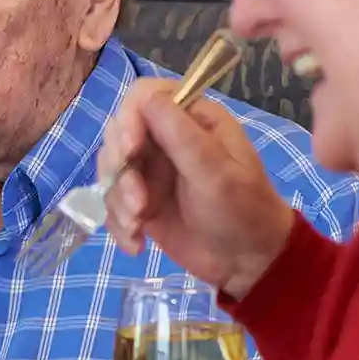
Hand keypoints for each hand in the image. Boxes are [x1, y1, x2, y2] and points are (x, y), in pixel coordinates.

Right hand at [100, 79, 295, 298]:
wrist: (247, 263)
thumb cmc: (243, 210)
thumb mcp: (216, 173)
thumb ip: (181, 135)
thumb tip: (145, 97)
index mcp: (193, 119)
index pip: (144, 97)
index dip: (129, 118)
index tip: (130, 151)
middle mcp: (167, 138)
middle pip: (118, 133)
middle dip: (121, 170)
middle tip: (138, 203)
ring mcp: (151, 170)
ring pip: (111, 170)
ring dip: (118, 200)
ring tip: (139, 226)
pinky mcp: (140, 199)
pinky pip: (111, 201)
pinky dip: (117, 223)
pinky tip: (136, 243)